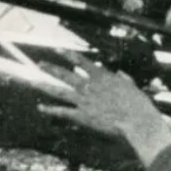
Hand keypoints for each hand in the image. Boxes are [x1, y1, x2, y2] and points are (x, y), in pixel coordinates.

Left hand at [39, 64, 170, 166]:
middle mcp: (89, 86)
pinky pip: (62, 111)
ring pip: (59, 91)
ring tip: (32, 81)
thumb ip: (123, 79)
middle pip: (65, 75)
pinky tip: (40, 108)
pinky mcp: (81, 116)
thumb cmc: (138, 104)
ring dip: (44, 85)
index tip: (58, 49)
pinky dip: (50, 110)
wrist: (136, 120)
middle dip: (51, 68)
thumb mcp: (132, 86)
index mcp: (101, 76)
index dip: (68, 55)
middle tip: (40, 63)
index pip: (81, 62)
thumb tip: (120, 73)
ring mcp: (83, 101)